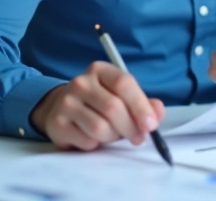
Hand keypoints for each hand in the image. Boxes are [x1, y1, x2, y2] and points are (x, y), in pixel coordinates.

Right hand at [30, 61, 165, 149]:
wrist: (60, 108)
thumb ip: (144, 103)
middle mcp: (81, 82)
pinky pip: (86, 140)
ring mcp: (67, 102)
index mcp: (100, 70)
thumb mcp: (122, 97)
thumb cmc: (98, 102)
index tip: (151, 125)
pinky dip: (96, 144)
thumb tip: (157, 112)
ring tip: (112, 134)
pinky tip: (93, 137)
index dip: (140, 106)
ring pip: (100, 128)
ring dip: (112, 137)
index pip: (123, 83)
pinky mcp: (57, 123)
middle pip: (113, 108)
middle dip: (131, 127)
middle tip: (138, 137)